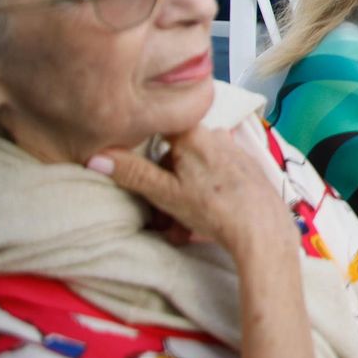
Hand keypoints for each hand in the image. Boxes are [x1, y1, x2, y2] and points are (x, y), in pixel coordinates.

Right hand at [88, 126, 292, 255]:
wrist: (262, 228)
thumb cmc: (213, 208)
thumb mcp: (164, 193)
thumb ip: (132, 172)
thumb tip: (96, 157)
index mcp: (192, 133)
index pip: (157, 129)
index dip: (145, 151)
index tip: (144, 174)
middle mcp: (215, 134)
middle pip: (175, 154)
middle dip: (165, 184)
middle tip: (162, 216)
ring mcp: (234, 149)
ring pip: (196, 168)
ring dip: (184, 194)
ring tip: (182, 226)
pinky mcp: (247, 166)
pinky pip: (216, 175)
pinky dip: (206, 193)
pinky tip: (206, 218)